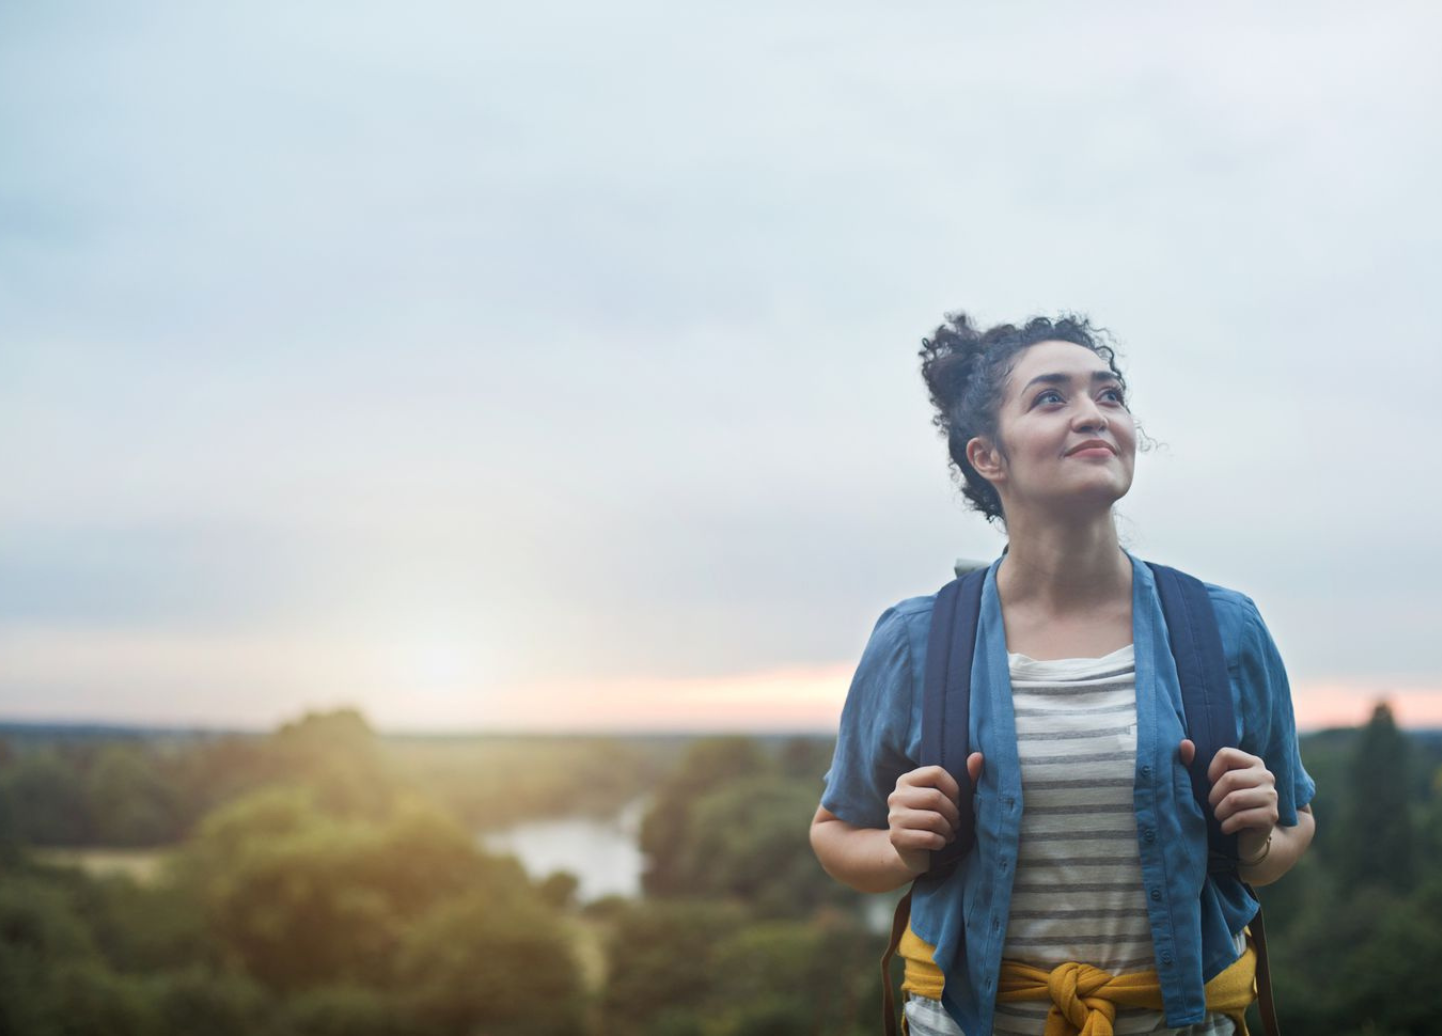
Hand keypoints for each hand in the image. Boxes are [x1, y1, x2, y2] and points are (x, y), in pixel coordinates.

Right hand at [887, 753, 982, 875]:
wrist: (913, 852)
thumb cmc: (934, 820)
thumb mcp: (949, 798)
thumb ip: (964, 778)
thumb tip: (978, 756)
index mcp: (906, 780)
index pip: (936, 773)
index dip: (954, 788)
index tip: (957, 801)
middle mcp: (896, 796)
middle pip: (935, 797)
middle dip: (953, 813)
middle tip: (955, 822)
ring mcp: (894, 817)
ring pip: (934, 819)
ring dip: (948, 830)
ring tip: (948, 833)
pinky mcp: (896, 837)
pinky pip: (929, 838)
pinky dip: (941, 842)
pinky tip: (940, 843)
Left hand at [1178, 740, 1277, 858]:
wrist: (1247, 836)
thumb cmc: (1224, 803)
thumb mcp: (1210, 783)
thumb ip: (1194, 762)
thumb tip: (1185, 744)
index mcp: (1253, 762)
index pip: (1225, 754)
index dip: (1211, 772)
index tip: (1211, 784)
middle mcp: (1266, 775)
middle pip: (1229, 779)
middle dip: (1214, 797)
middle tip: (1214, 806)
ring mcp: (1271, 796)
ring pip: (1234, 799)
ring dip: (1219, 812)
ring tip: (1220, 816)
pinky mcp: (1271, 816)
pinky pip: (1240, 818)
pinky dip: (1226, 825)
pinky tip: (1226, 827)